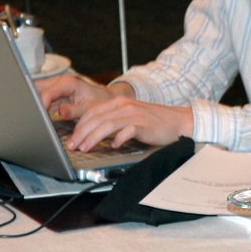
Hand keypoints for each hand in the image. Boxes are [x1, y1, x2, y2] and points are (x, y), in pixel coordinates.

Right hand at [39, 74, 120, 120]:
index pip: (47, 93)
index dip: (41, 105)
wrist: (105, 98)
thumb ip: (74, 110)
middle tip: (35, 117)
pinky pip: (40, 97)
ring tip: (37, 117)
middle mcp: (59, 81)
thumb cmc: (100, 102)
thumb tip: (60, 112)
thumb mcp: (89, 108)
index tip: (40, 117)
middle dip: (33, 102)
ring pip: (36, 91)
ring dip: (35, 103)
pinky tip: (39, 115)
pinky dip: (38, 105)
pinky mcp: (53, 93)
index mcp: (68, 83)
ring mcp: (55, 86)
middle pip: (36, 88)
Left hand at [64, 95, 193, 150]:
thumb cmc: (154, 122)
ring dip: (93, 137)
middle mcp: (125, 106)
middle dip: (81, 133)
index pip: (92, 112)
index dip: (79, 125)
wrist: (178, 121)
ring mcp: (135, 115)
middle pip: (96, 118)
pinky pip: (127, 131)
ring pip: (107, 124)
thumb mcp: (130, 116)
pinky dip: (118, 139)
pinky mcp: (144, 125)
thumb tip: (93, 133)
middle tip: (73, 146)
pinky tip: (114, 146)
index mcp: (119, 103)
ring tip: (85, 148)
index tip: (72, 138)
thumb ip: (113, 120)